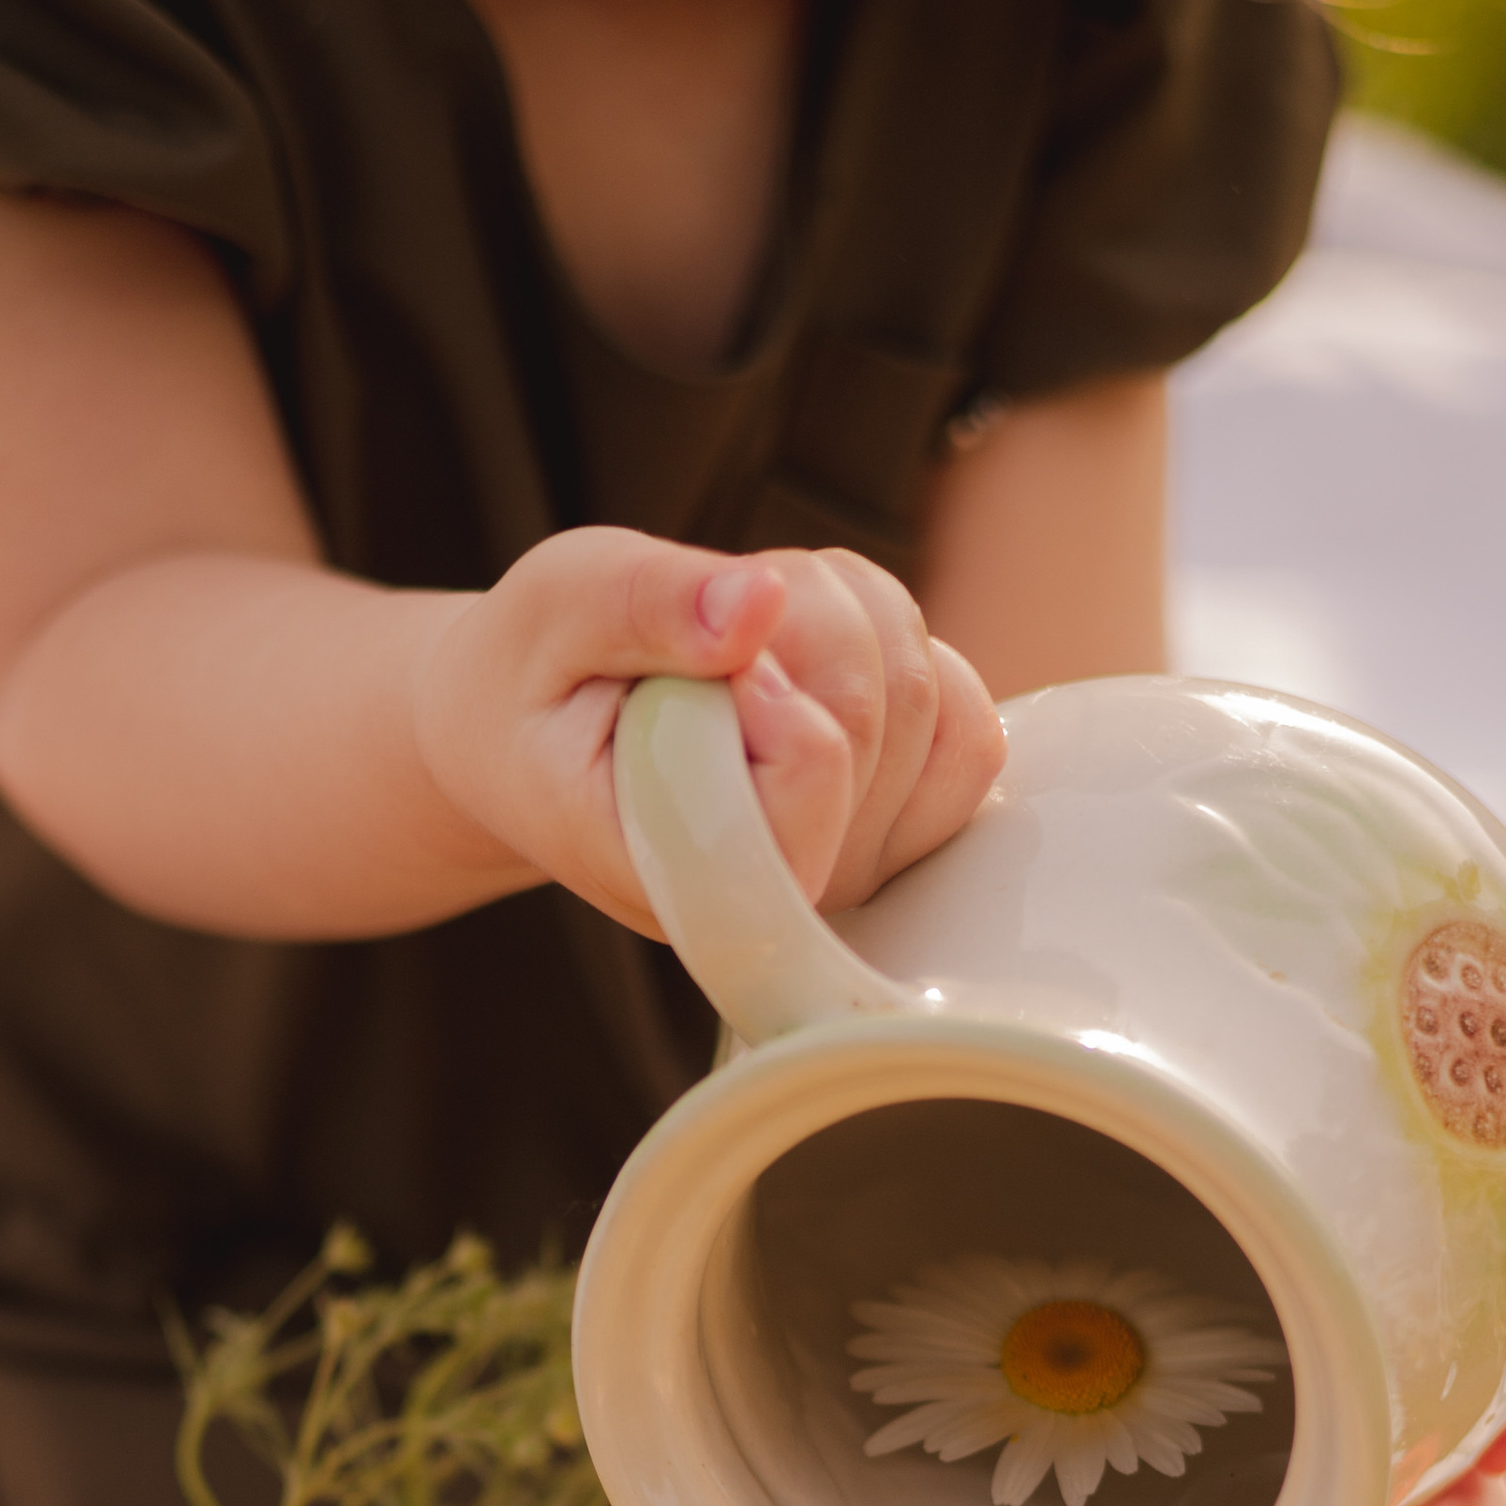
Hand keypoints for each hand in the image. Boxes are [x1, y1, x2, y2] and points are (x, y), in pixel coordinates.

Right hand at [412, 528, 1002, 932]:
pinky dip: (907, 651)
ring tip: (746, 643)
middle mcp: (778, 903)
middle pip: (874, 714)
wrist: (534, 742)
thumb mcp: (555, 608)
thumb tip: (760, 602)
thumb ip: (647, 605)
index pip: (812, 765)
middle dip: (802, 616)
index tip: (697, 663)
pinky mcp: (898, 838)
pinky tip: (815, 660)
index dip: (770, 674)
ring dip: (848, 618)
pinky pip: (970, 733)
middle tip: (710, 627)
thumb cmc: (538, 681)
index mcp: (675, 872)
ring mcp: (846, 876)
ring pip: (928, 702)